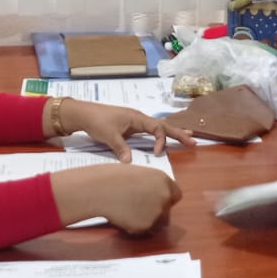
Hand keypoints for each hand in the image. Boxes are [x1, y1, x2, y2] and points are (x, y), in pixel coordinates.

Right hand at [50, 164, 182, 234]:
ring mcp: (157, 212)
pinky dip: (136, 227)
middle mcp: (164, 196)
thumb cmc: (113, 177)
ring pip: (158, 223)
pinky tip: (124, 218)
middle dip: (157, 213)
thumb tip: (153, 195)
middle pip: (168, 211)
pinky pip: (145, 230)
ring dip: (148, 222)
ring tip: (129, 214)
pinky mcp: (147, 225)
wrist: (100, 189)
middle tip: (140, 210)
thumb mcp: (139, 175)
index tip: (156, 202)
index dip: (166, 199)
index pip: (176, 195)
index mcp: (163, 180)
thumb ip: (151, 185)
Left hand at [62, 99, 195, 159]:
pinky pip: (150, 131)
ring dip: (172, 133)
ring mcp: (135, 123)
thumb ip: (121, 148)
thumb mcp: (109, 136)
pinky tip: (164, 141)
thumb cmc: (97, 121)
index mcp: (137, 118)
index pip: (157, 128)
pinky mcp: (130, 128)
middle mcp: (139, 119)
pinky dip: (160, 136)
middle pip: (163, 126)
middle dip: (178, 134)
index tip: (158, 152)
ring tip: (187, 137)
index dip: (161, 140)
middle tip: (193, 142)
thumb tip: (130, 162)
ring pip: (158, 128)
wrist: (83, 114)